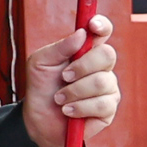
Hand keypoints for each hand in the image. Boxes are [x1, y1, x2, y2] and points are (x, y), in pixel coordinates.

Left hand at [24, 11, 118, 146]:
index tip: (92, 25)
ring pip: (102, 82)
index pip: (103, 32)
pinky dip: (79, 107)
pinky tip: (68, 110)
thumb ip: (59, 47)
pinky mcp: (109, 109)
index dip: (102, 25)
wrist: (38, 121)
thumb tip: (81, 34)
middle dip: (82, 66)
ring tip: (60, 99)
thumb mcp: (40, 64)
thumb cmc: (41, 89)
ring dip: (74, 91)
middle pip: (107, 55)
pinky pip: (102, 103)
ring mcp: (108, 88)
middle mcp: (101, 67)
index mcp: (86, 51)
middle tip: (64, 76)